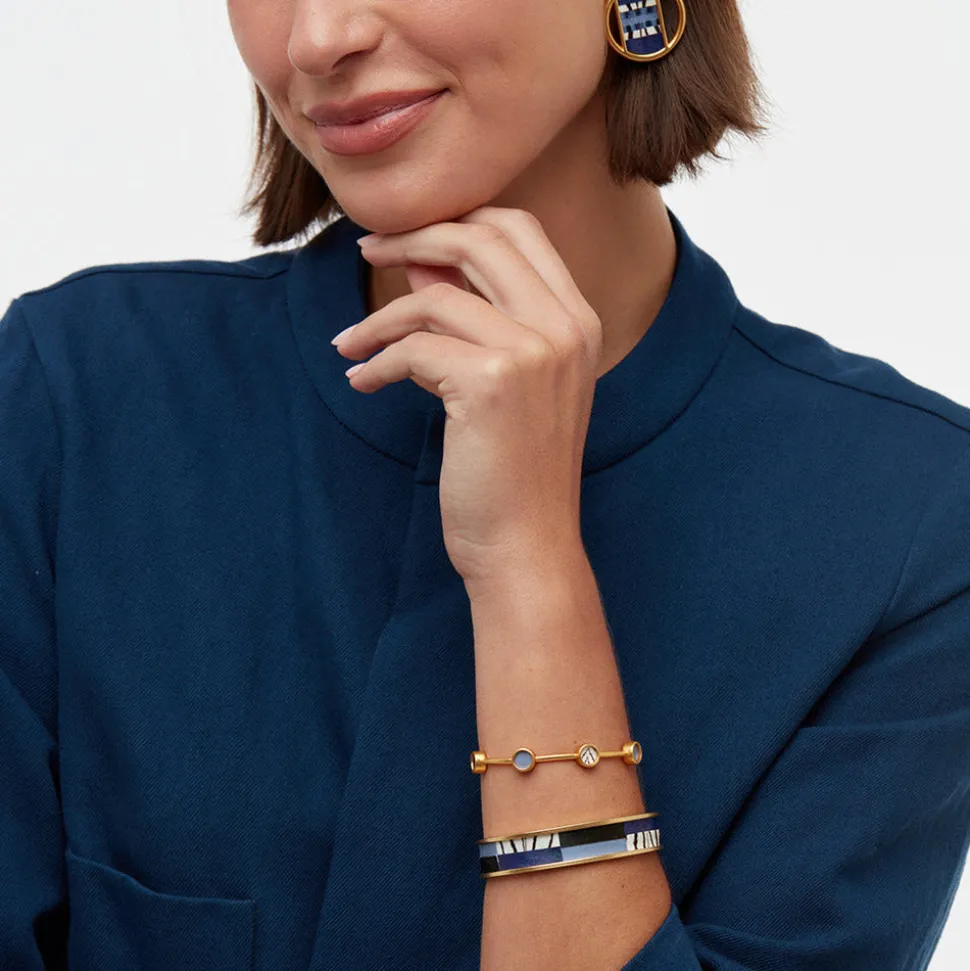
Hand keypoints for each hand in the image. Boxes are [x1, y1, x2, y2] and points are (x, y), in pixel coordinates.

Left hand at [333, 207, 602, 589]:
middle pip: (480, 238)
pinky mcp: (494, 382)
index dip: (456, 220)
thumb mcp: (503, 384)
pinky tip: (362, 382)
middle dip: (411, 237)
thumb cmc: (513, 471)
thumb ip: (474, 317)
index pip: (519, 228)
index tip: (407, 239)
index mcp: (577, 321)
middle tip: (365, 252)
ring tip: (350, 345)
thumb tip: (420, 264)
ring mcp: (535, 351)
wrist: (527, 546)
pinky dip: (377, 362)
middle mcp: (566, 327)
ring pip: (434, 296)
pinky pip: (415, 347)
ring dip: (379, 318)